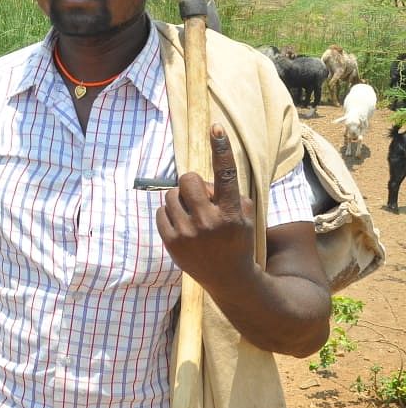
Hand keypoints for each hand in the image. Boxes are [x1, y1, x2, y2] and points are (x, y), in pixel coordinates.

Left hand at [156, 124, 257, 292]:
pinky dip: (170, 214)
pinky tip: (183, 226)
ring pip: (171, 195)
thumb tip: (199, 183)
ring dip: (180, 199)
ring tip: (192, 215)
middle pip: (187, 179)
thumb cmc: (237, 239)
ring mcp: (188, 234)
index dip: (221, 149)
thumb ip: (226, 193)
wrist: (230, 279)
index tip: (216, 127)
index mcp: (233, 213)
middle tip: (200, 197)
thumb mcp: (246, 216)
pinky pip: (161, 211)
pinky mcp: (171, 243)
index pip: (225, 175)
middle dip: (192, 183)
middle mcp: (210, 222)